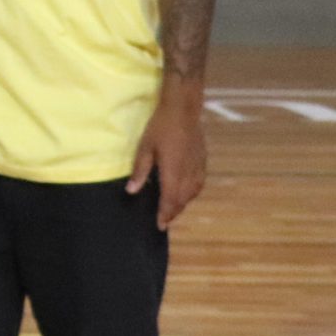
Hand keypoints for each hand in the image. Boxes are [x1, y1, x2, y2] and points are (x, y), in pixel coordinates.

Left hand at [126, 89, 205, 229]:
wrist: (183, 109)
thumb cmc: (160, 127)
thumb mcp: (144, 148)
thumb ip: (140, 171)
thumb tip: (132, 191)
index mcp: (173, 171)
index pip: (170, 200)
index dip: (165, 214)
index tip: (160, 226)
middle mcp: (188, 172)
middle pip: (183, 199)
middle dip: (173, 212)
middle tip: (164, 222)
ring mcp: (198, 166)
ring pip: (193, 192)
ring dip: (183, 204)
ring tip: (173, 210)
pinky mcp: (203, 160)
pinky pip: (199, 183)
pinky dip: (192, 192)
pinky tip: (186, 193)